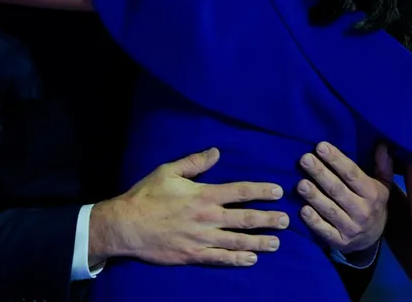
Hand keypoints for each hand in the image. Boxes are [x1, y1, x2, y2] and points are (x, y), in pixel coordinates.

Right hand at [90, 148, 288, 266]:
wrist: (126, 226)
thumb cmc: (146, 195)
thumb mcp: (169, 171)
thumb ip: (195, 162)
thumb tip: (216, 152)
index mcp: (203, 194)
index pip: (240, 191)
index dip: (261, 191)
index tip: (278, 191)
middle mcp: (207, 217)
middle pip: (245, 218)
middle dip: (268, 219)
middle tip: (286, 220)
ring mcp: (201, 238)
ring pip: (237, 241)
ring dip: (259, 241)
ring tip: (276, 242)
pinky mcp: (193, 255)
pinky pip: (220, 258)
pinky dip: (238, 259)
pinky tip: (252, 259)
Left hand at [297, 142, 391, 253]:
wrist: (372, 239)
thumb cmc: (373, 203)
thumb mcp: (383, 185)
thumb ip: (382, 165)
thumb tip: (383, 143)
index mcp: (373, 194)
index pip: (352, 174)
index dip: (336, 160)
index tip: (321, 146)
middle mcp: (363, 211)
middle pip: (338, 190)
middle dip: (320, 173)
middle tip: (305, 159)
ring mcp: (351, 228)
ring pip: (330, 210)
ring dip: (314, 196)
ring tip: (301, 183)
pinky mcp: (340, 242)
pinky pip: (325, 231)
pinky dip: (314, 221)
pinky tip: (302, 210)